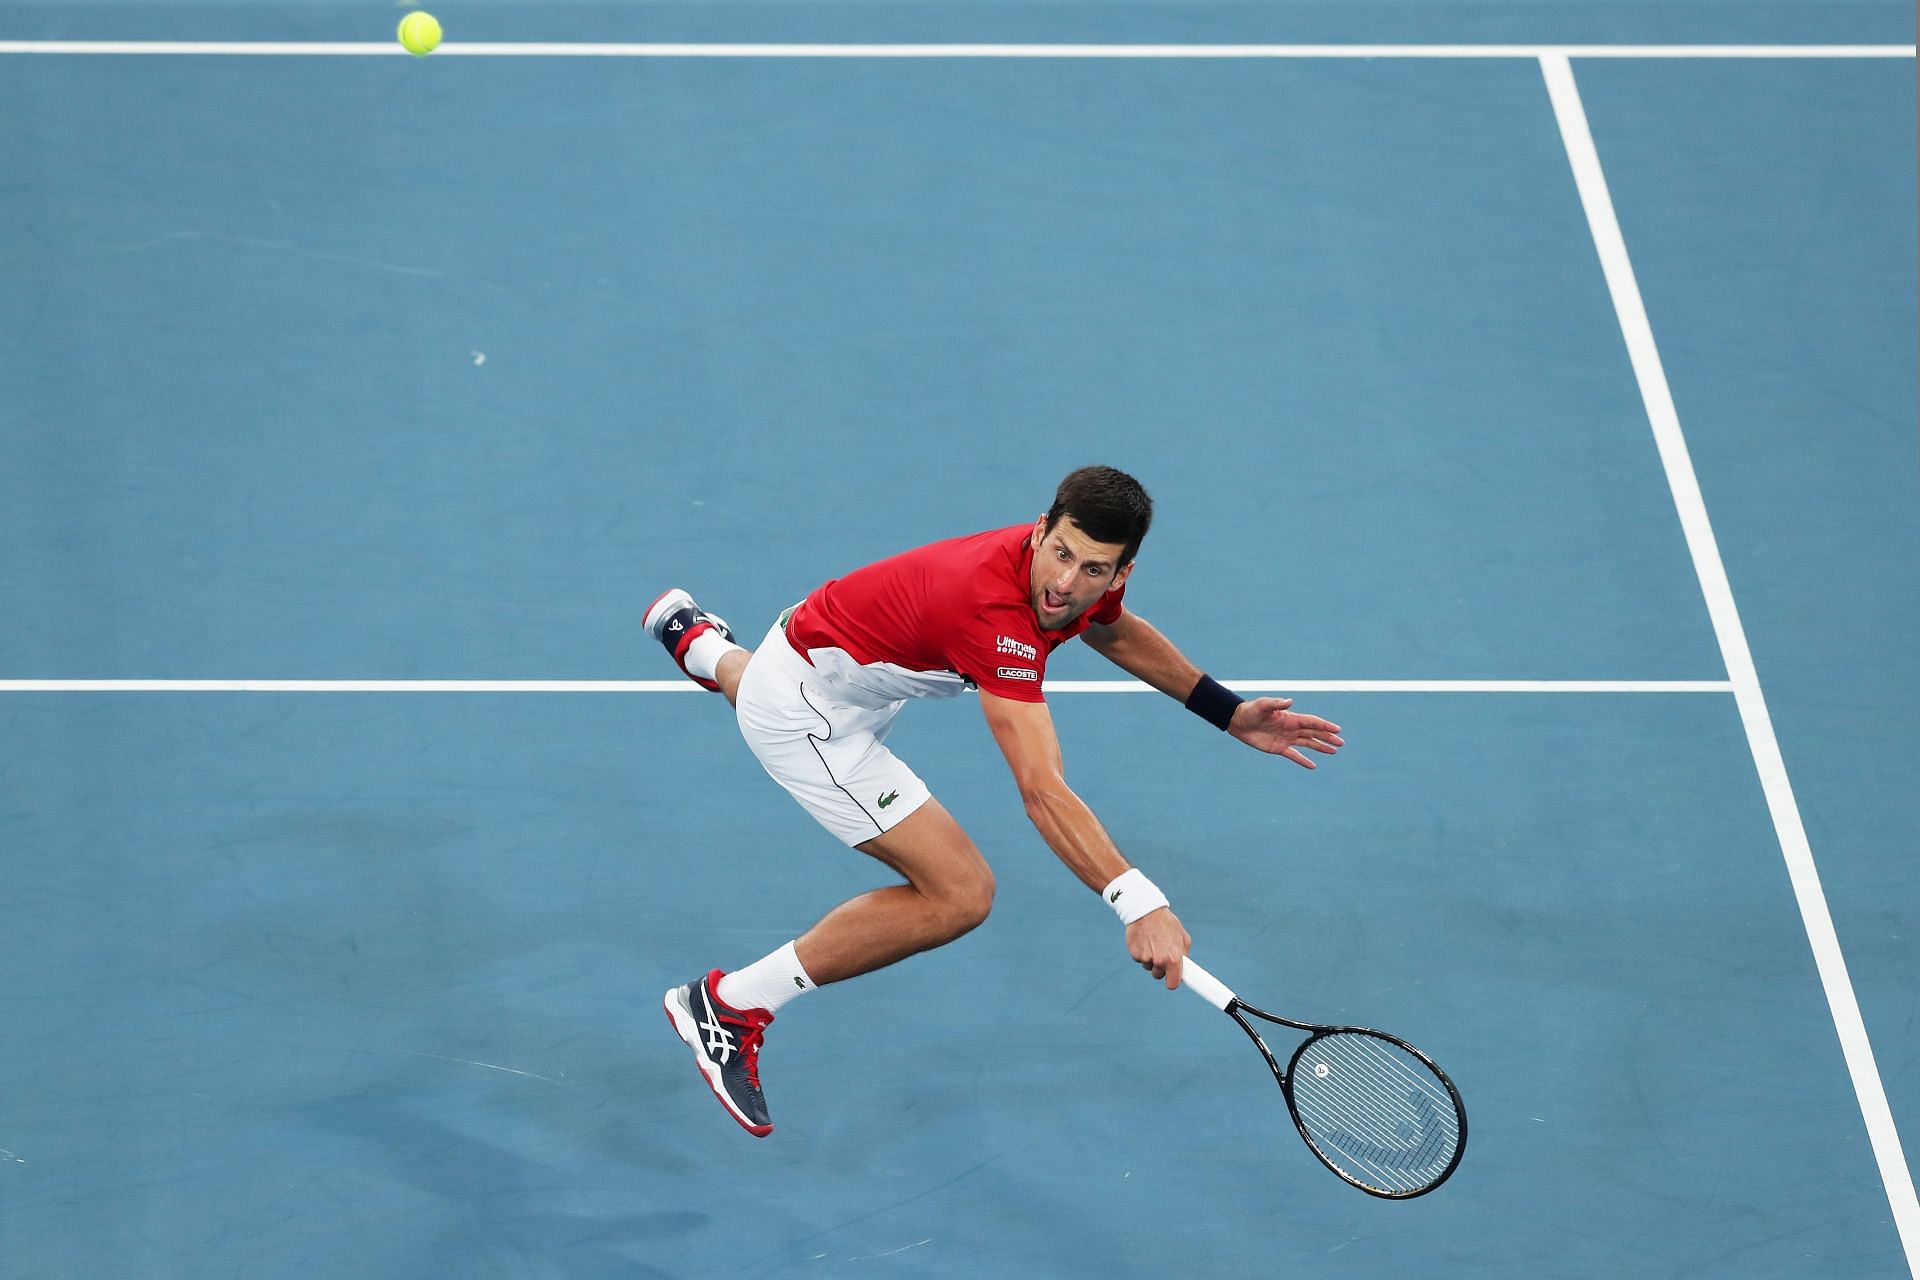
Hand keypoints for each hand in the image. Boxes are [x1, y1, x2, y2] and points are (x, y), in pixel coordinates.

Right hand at [1127, 907, 1192, 989]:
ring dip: (1150, 959)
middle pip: (1158, 975)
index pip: (1173, 983)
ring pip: (1148, 967)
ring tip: (1152, 942)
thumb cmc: (1166, 923)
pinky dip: (1141, 952)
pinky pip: (1139, 959)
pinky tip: (1144, 940)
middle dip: (1160, 967)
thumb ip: (1183, 954)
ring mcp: (1146, 959)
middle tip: (1161, 952)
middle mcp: (1160, 961)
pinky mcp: (1135, 954)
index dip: (1172, 982)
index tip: (1172, 981)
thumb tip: (1184, 966)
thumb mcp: (1182, 937)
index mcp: (1174, 958)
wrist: (1146, 911)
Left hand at [1228, 697, 1343, 768]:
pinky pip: (1294, 755)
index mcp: (1291, 718)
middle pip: (1314, 733)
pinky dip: (1303, 761)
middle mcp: (1291, 728)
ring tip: (1334, 751)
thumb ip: (1277, 703)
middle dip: (1327, 737)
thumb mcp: (1263, 705)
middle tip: (1341, 743)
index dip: (1325, 726)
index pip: (1312, 722)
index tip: (1337, 730)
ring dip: (1320, 747)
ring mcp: (1286, 738)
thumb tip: (1290, 701)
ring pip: (1308, 743)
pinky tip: (1313, 766)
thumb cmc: (1251, 710)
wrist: (1238, 721)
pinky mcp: (1278, 748)